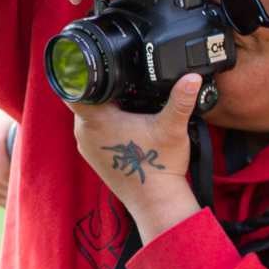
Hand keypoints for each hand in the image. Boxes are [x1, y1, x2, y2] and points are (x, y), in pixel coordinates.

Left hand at [68, 76, 204, 238]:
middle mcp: (84, 133)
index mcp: (95, 120)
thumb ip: (181, 99)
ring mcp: (87, 147)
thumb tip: (192, 77)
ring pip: (89, 115)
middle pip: (85, 99)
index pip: (76, 88)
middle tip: (125, 83)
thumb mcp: (173, 127)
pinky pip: (94, 131)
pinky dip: (106, 123)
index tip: (99, 66)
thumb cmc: (159, 167)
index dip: (84, 73)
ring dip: (105, 107)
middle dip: (103, 89)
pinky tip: (125, 122)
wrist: (156, 202)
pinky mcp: (94, 157)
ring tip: (127, 101)